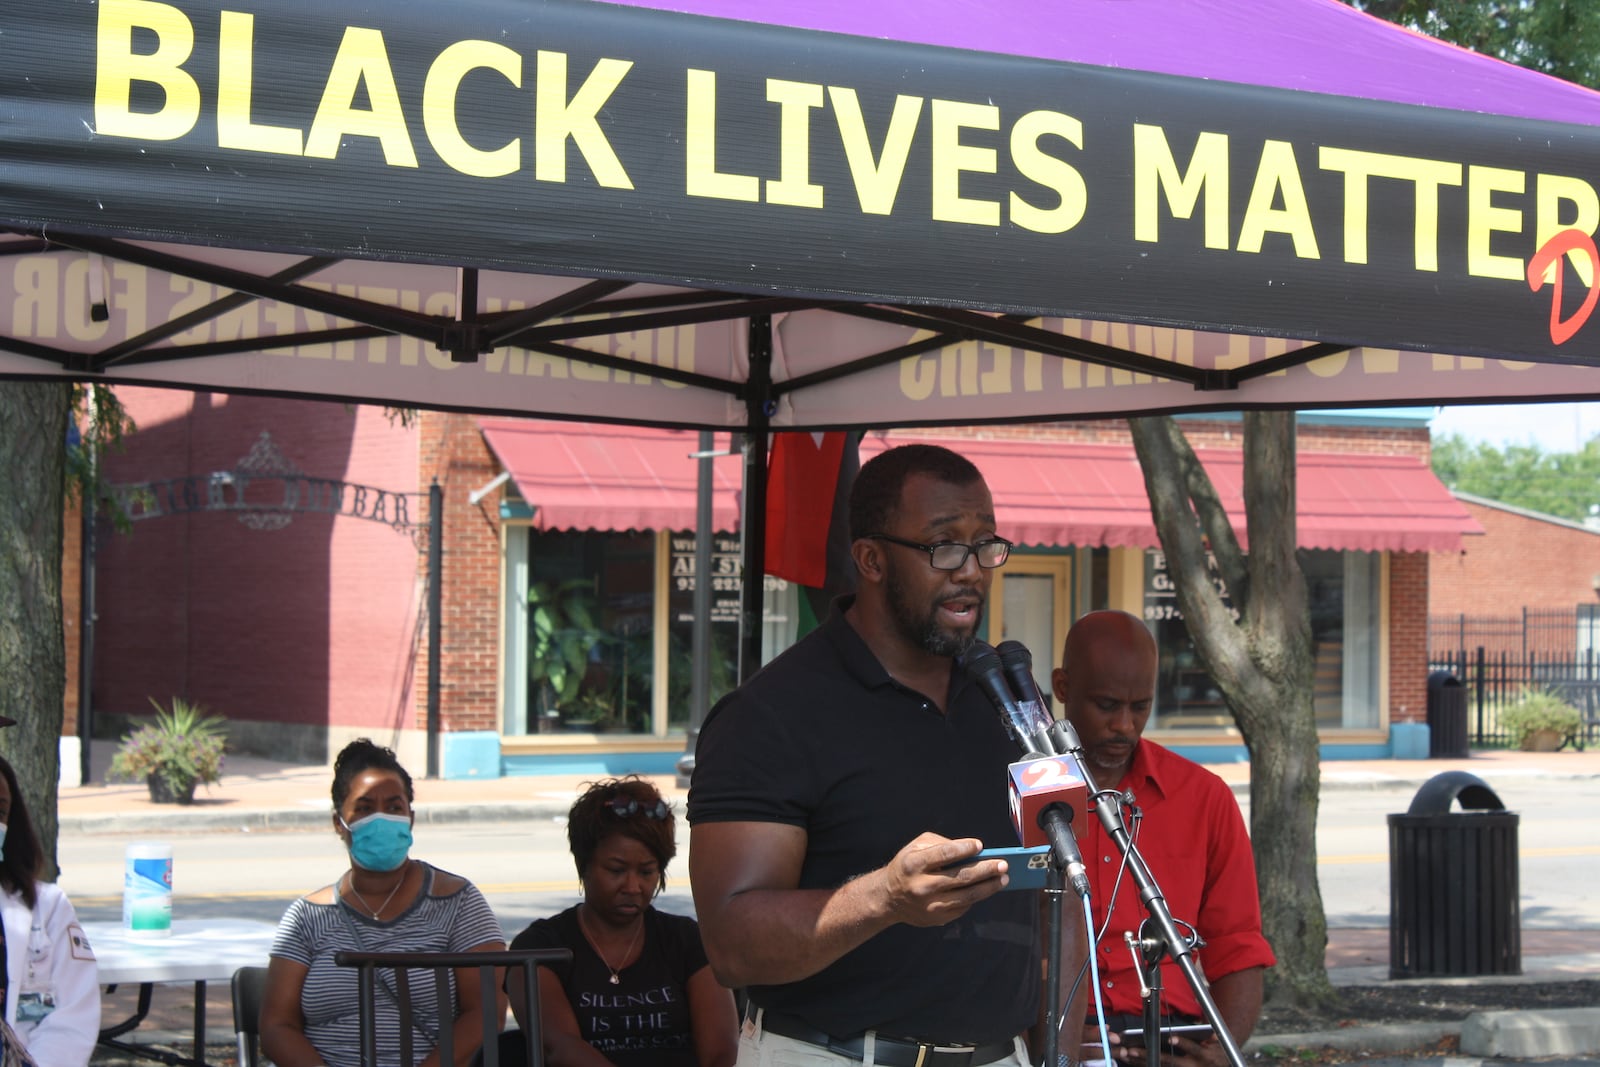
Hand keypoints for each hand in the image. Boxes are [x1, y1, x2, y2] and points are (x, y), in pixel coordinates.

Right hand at [879, 833, 1008, 926]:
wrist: (889, 897)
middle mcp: (922, 885)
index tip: (980, 845)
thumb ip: (941, 844)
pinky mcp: (937, 918)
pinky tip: (986, 889)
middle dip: (986, 870)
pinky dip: (976, 897)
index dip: (964, 849)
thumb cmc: (908, 866)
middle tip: (1003, 865)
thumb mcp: (916, 847)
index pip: (944, 854)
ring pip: (967, 896)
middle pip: (961, 877)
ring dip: (989, 887)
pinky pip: (963, 907)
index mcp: (914, 864)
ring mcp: (930, 905)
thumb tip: (971, 849)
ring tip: (1004, 879)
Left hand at [1092, 1033, 1221, 1066]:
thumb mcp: (1218, 1045)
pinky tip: (1133, 1061)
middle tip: (1133, 1049)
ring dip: (1144, 1061)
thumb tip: (1206, 1031)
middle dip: (1151, 1055)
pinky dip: (1146, 1065)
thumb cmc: (1217, 1054)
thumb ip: (1210, 1037)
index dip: (1184, 1043)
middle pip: (1170, 1062)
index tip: (1171, 1037)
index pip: (1194, 1049)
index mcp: (1205, 1057)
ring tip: (1128, 1054)